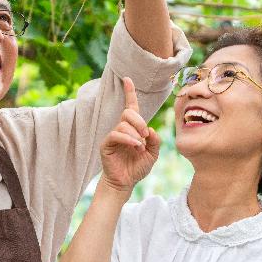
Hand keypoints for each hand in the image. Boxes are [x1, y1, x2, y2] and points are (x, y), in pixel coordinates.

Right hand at [100, 77, 159, 192]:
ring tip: (139, 147)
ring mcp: (113, 136)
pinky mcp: (106, 144)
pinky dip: (128, 139)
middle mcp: (122, 129)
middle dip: (139, 122)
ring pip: (123, 124)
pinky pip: (116, 134)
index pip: (131, 107)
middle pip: (128, 113)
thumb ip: (155, 140)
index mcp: (133, 129)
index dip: (129, 93)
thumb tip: (150, 129)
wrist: (125, 183)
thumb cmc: (137, 168)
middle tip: (145, 136)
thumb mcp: (153, 154)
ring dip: (135, 134)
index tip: (128, 79)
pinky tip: (135, 147)